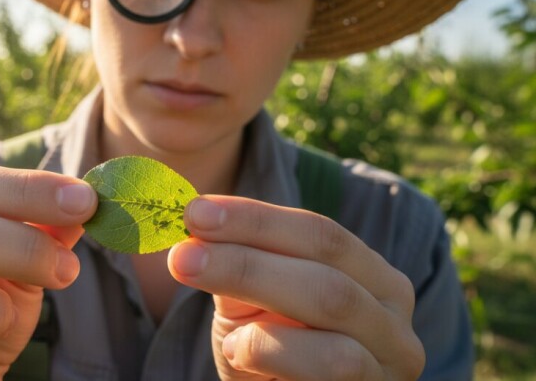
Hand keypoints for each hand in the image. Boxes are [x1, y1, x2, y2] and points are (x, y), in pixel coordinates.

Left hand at [168, 196, 424, 379]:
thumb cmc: (268, 359)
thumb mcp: (250, 304)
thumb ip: (238, 264)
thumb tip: (198, 223)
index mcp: (372, 276)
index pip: (318, 231)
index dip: (255, 218)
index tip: (195, 214)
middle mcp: (392, 315)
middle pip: (326, 261)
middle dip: (248, 253)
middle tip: (183, 255)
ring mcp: (390, 360)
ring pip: (334, 302)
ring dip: (259, 290)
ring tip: (214, 312)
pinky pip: (332, 363)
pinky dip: (273, 350)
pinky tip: (237, 350)